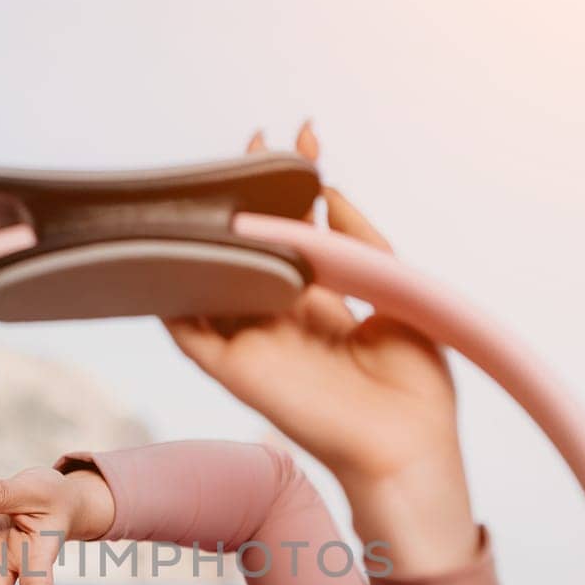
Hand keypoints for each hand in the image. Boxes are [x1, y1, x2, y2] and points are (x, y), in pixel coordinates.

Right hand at [163, 123, 460, 502]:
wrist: (408, 448)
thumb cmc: (417, 387)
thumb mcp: (398, 291)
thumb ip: (360, 242)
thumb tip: (328, 189)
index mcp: (320, 307)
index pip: (293, 236)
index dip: (291, 187)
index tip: (299, 137)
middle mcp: (282, 322)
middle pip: (247, 251)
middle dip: (243, 198)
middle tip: (251, 146)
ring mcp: (255, 345)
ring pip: (211, 283)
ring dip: (199, 238)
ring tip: (203, 186)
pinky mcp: (236, 372)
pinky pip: (189, 331)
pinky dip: (173, 294)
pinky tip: (168, 251)